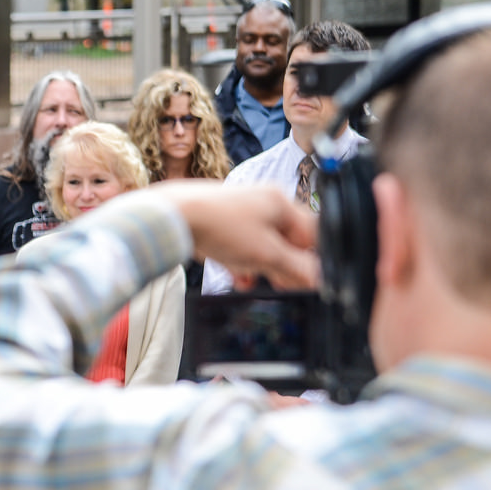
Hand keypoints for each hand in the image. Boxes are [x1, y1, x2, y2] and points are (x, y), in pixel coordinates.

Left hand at [154, 182, 318, 289]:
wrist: (171, 216)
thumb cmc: (219, 226)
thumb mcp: (266, 253)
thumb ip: (295, 267)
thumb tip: (318, 279)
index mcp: (281, 203)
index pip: (312, 234)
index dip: (313, 260)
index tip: (309, 282)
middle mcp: (262, 203)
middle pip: (286, 241)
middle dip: (284, 266)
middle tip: (282, 286)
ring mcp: (239, 212)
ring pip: (261, 245)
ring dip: (261, 267)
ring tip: (255, 281)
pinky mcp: (219, 223)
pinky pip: (239, 246)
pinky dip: (241, 262)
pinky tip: (238, 278)